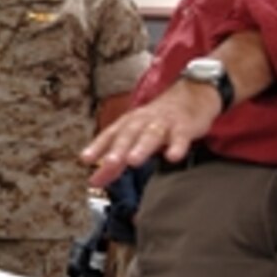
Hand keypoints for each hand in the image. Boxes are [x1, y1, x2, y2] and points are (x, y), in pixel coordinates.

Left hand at [80, 80, 221, 187]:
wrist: (191, 95)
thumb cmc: (156, 121)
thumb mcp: (135, 137)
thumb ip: (115, 161)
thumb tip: (93, 181)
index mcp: (128, 123)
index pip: (110, 134)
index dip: (97, 146)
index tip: (85, 159)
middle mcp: (143, 121)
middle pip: (128, 134)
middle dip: (118, 148)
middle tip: (109, 163)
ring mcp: (164, 123)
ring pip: (151, 134)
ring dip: (141, 147)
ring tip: (133, 161)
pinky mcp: (185, 127)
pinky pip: (181, 137)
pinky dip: (177, 146)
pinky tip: (173, 157)